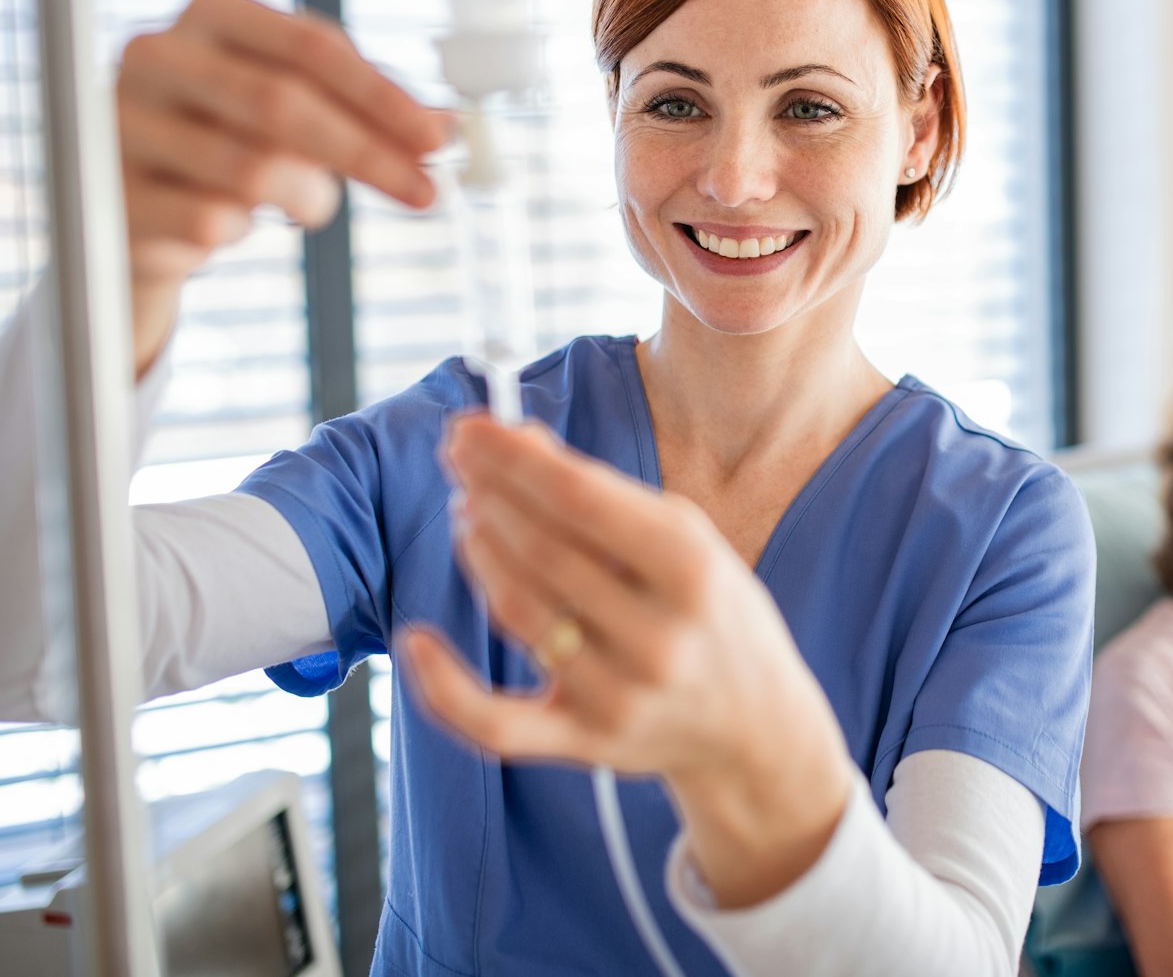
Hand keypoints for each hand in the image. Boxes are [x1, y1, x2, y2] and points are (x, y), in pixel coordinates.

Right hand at [116, 0, 448, 374]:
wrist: (132, 199)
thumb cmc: (228, 136)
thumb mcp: (294, 102)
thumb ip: (365, 106)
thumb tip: (448, 125)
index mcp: (212, 14)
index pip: (312, 46)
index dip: (383, 96)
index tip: (437, 141)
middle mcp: (156, 55)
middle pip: (285, 105)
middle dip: (369, 155)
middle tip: (424, 194)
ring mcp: (122, 124)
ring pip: (253, 170)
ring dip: (308, 199)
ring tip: (310, 205)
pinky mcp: (110, 194)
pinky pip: (212, 222)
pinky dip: (245, 229)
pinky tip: (236, 221)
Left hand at [402, 412, 853, 905]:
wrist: (756, 727)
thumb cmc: (715, 615)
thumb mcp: (690, 544)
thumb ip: (609, 497)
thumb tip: (519, 445)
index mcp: (693, 571)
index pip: (581, 500)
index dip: (514, 460)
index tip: (470, 428)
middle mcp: (657, 637)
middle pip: (543, 550)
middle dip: (490, 494)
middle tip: (459, 461)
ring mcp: (619, 695)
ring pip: (519, 612)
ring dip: (479, 551)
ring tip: (466, 511)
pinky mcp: (585, 743)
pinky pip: (498, 723)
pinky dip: (446, 687)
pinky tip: (415, 639)